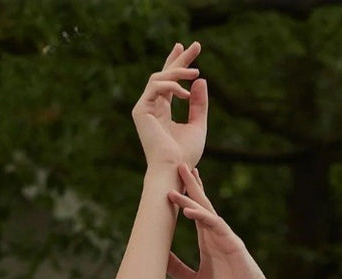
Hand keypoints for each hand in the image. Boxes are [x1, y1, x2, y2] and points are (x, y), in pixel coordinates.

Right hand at [132, 40, 207, 169]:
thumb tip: (200, 78)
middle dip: (180, 58)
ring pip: (159, 77)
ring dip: (178, 72)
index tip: (190, 49)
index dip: (179, 64)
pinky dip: (172, 87)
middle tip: (196, 45)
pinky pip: (156, 87)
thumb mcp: (197, 125)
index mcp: (162, 110)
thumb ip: (199, 104)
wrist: (172, 169)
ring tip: (195, 72)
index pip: (169, 82)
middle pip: (164, 74)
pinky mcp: (140, 110)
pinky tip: (186, 94)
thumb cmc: (184, 155)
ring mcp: (144, 108)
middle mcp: (151, 106)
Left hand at [166, 164, 274, 278]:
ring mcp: (225, 236)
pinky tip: (188, 209)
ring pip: (206, 209)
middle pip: (202, 203)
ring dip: (193, 193)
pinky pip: (215, 225)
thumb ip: (178, 270)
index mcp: (208, 241)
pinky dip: (202, 216)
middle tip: (178, 164)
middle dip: (190, 184)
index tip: (174, 181)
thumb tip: (157, 261)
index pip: (196, 212)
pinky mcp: (232, 242)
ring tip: (181, 176)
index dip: (186, 196)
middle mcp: (216, 234)